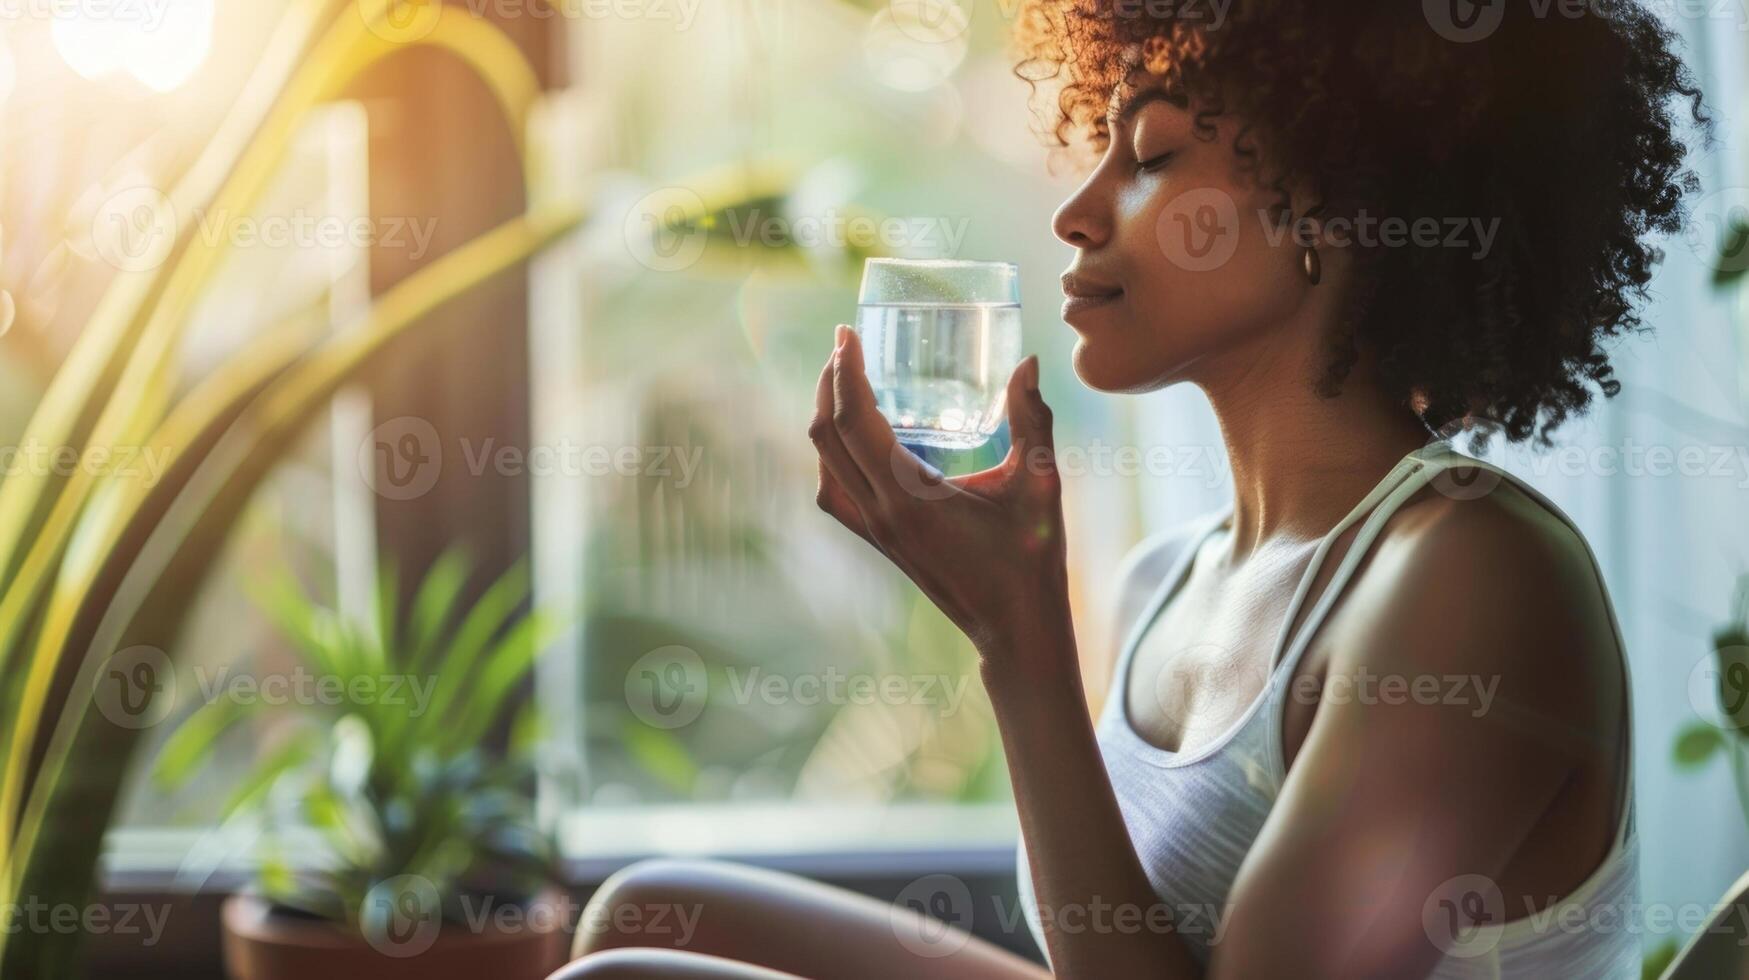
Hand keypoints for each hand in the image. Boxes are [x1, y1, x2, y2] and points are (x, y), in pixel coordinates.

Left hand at [808, 324, 1071, 659]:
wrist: (1014, 628)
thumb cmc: (1031, 559)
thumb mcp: (1040, 485)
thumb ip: (1032, 420)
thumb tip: (1025, 362)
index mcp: (911, 497)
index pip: (854, 423)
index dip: (844, 373)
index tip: (847, 334)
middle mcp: (882, 515)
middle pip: (826, 438)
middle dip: (828, 385)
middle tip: (846, 346)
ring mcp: (876, 533)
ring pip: (824, 467)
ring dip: (825, 420)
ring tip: (843, 382)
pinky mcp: (880, 543)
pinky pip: (834, 494)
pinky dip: (832, 458)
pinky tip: (852, 439)